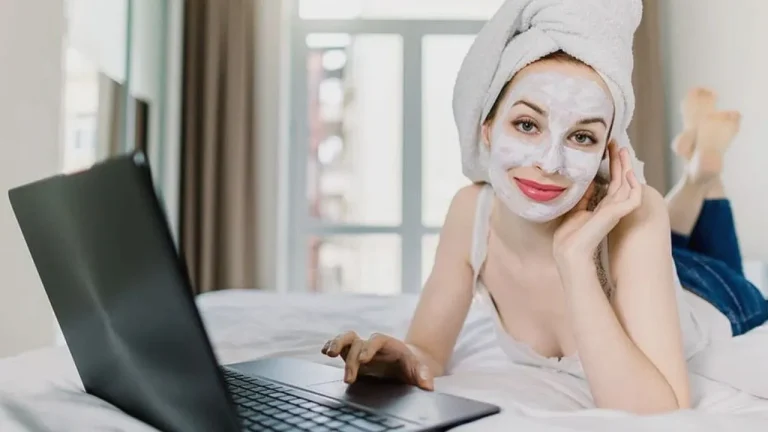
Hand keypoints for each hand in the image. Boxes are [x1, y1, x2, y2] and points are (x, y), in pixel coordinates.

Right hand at [321, 331, 433, 390]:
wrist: (406, 364)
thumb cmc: (411, 366)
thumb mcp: (420, 369)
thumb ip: (423, 375)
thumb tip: (428, 385)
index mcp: (388, 344)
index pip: (376, 341)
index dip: (369, 348)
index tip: (363, 359)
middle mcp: (372, 344)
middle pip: (358, 341)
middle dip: (351, 357)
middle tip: (349, 377)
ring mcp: (360, 349)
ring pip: (346, 339)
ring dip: (336, 343)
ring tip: (328, 353)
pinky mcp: (352, 355)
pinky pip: (340, 347)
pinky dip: (331, 345)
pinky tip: (324, 351)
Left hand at [553, 142, 641, 264]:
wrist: (568, 251)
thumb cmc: (569, 235)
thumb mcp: (575, 209)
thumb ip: (584, 196)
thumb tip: (587, 181)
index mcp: (602, 207)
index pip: (611, 183)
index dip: (611, 166)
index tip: (607, 149)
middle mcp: (611, 208)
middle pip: (620, 180)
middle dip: (619, 161)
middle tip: (616, 142)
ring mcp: (616, 211)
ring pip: (628, 185)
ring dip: (627, 167)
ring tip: (623, 151)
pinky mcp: (618, 214)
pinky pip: (634, 197)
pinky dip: (634, 185)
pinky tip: (629, 173)